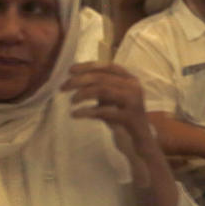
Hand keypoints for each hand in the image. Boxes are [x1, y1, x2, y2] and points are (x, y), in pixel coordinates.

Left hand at [63, 62, 154, 186]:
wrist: (141, 139)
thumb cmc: (123, 117)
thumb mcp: (112, 98)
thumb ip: (101, 87)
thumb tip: (75, 77)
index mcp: (130, 79)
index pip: (108, 66)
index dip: (88, 66)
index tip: (70, 70)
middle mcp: (134, 86)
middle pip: (103, 77)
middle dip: (80, 80)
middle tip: (63, 87)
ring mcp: (133, 101)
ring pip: (103, 90)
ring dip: (83, 94)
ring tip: (71, 101)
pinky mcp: (129, 117)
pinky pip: (104, 111)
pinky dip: (87, 111)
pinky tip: (75, 114)